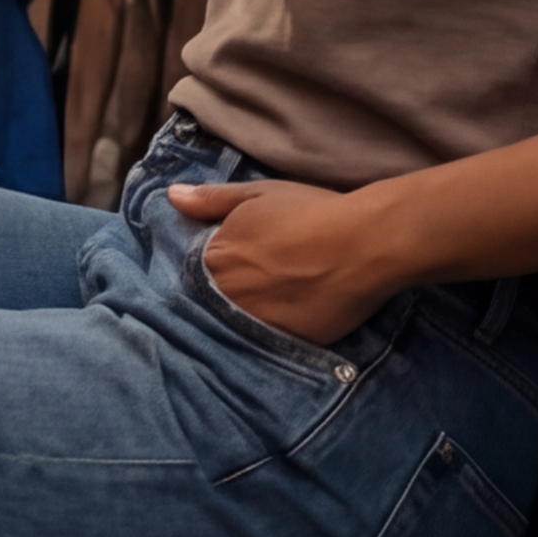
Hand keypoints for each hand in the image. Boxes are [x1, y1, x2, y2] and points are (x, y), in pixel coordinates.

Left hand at [164, 177, 391, 346]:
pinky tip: (288, 316)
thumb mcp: (257, 194)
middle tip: (257, 281)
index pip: (193, 269)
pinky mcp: (285, 342)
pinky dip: (272, 329)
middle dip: (225, 291)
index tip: (229, 263)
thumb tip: (171, 196)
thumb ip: (210, 199)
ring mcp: (254, 321)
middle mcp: (226, 294)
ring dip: (245, 313)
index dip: (209, 266)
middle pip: (213, 298)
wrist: (366, 244)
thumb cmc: (310, 212)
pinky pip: (267, 340)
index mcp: (213, 258)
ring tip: (274, 299)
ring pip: (236, 321)